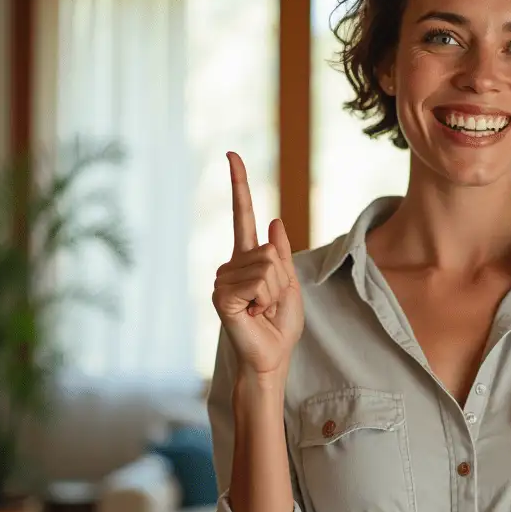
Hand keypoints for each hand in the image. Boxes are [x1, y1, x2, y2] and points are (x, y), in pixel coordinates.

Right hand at [212, 152, 303, 377]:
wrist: (271, 357)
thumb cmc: (280, 325)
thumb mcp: (290, 285)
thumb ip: (282, 254)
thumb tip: (274, 220)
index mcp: (248, 259)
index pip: (241, 214)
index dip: (239, 184)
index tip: (232, 154)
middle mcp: (230, 265)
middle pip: (271, 250)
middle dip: (282, 279)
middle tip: (270, 303)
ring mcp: (223, 279)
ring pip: (266, 266)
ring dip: (274, 292)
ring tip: (261, 310)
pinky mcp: (220, 295)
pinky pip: (257, 282)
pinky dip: (264, 300)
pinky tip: (252, 314)